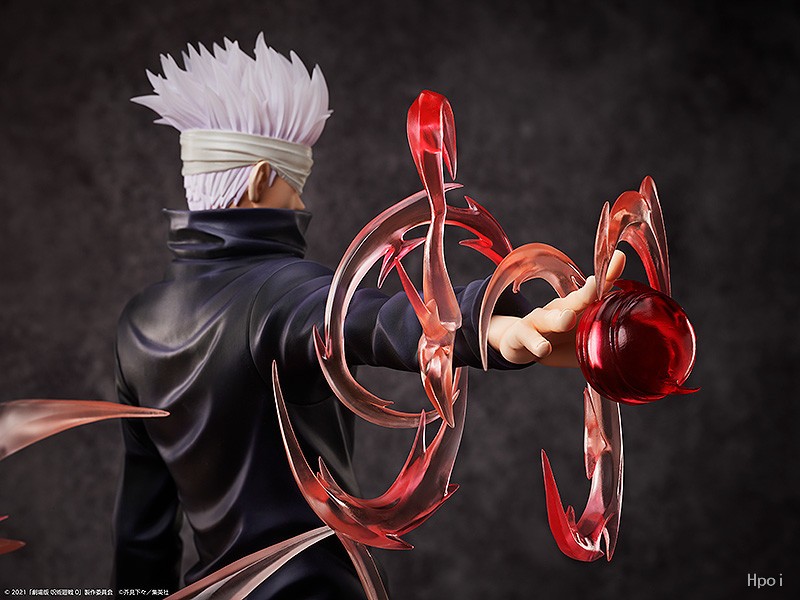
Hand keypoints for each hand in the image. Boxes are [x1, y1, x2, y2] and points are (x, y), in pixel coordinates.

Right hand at [488, 250, 625, 367]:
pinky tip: (543, 349)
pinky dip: (536, 343)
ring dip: (558, 319)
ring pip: (548, 317)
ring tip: (567, 320)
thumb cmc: (559, 341)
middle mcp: (559, 309)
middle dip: (586, 292)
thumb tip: (638, 356)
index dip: (608, 276)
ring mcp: (539, 320)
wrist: (520, 343)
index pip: (595, 292)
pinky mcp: (522, 335)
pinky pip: (528, 337)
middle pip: (574, 300)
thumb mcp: (584, 342)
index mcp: (577, 308)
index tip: (619, 257)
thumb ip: (604, 345)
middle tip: (597, 286)